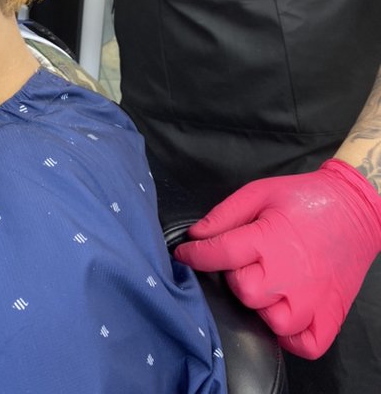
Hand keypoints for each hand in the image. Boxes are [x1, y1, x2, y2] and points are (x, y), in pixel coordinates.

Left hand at [174, 160, 380, 358]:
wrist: (354, 208)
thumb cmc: (304, 198)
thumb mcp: (259, 192)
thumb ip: (224, 215)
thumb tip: (196, 235)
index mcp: (269, 239)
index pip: (219, 255)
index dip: (194, 256)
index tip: (183, 254)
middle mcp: (290, 275)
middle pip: (243, 291)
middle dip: (234, 276)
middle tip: (243, 261)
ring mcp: (313, 300)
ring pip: (272, 322)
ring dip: (262, 306)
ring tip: (266, 285)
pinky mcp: (331, 315)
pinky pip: (305, 344)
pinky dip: (291, 336)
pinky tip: (284, 312)